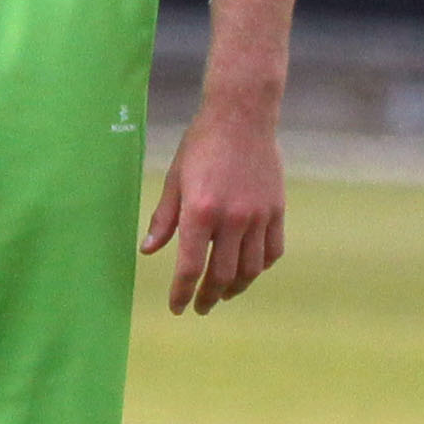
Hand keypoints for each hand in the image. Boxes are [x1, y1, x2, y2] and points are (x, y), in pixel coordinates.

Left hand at [141, 97, 286, 313]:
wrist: (242, 116)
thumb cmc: (202, 145)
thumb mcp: (175, 180)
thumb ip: (164, 220)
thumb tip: (148, 252)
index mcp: (200, 212)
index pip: (189, 268)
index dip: (181, 293)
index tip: (177, 307)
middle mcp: (232, 219)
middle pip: (221, 275)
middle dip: (208, 297)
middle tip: (200, 306)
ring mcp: (258, 216)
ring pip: (249, 269)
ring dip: (235, 288)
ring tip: (224, 294)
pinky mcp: (276, 210)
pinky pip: (272, 251)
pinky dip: (260, 267)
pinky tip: (249, 269)